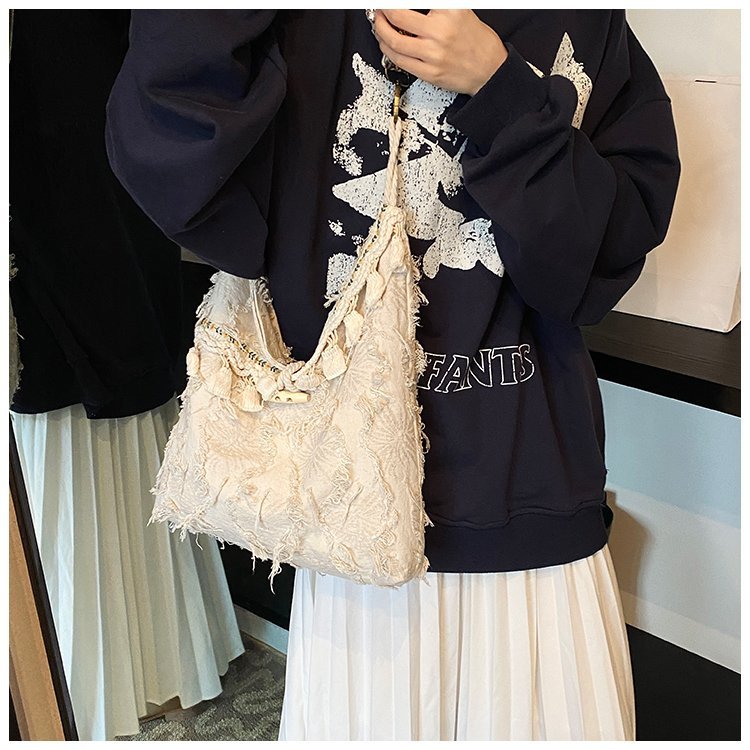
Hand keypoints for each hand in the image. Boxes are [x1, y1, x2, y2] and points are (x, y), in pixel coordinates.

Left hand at [372, 9, 507, 95]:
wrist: (490, 69)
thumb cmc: (476, 40)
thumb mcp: (460, 10)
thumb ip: (437, 5)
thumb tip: (412, 5)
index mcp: (448, 11)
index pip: (410, 2)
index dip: (391, 2)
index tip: (385, 1)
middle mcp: (440, 32)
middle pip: (397, 17)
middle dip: (382, 11)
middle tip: (379, 8)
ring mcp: (433, 55)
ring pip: (394, 42)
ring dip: (381, 31)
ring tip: (379, 25)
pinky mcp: (429, 73)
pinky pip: (400, 61)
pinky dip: (388, 51)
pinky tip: (386, 44)